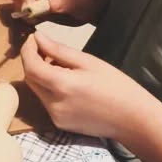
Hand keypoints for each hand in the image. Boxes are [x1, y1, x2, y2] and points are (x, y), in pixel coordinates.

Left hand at [19, 29, 156, 143]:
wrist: (133, 119)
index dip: (27, 50)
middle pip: (30, 79)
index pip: (31, 66)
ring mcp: (55, 117)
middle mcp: (53, 104)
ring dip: (41, 76)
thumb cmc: (117, 86)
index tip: (33, 39)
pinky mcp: (59, 124)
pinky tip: (67, 84)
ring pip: (37, 91)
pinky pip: (46, 102)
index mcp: (62, 85)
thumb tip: (38, 37)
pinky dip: (50, 90)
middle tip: (46, 49)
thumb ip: (59, 50)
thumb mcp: (89, 62)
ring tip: (61, 66)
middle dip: (33, 62)